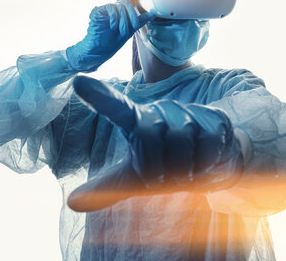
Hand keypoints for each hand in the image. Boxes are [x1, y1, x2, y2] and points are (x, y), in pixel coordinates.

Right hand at [65, 0, 152, 71]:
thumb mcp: (130, 30)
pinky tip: (112, 26)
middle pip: (126, 2)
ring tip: (120, 31)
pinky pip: (112, 8)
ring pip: (121, 6)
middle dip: (132, 14)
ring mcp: (105, 9)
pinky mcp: (98, 11)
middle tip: (133, 26)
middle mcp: (112, 8)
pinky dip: (115, 18)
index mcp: (119, 12)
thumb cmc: (112, 42)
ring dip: (124, 20)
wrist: (98, 51)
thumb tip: (153, 13)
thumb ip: (139, 20)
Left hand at [67, 75, 243, 211]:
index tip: (77, 82)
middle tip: (169, 172)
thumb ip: (105, 188)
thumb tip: (72, 202)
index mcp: (137, 124)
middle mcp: (158, 113)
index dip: (98, 96)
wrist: (213, 163)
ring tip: (188, 166)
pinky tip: (207, 161)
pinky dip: (206, 162)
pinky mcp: (213, 118)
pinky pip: (207, 145)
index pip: (115, 108)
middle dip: (161, 165)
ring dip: (185, 166)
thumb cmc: (167, 167)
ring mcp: (186, 113)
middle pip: (152, 138)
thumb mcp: (134, 179)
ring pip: (181, 141)